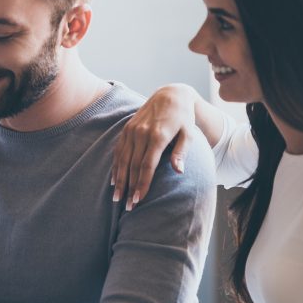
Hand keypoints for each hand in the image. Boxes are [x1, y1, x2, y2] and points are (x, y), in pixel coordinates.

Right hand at [111, 84, 196, 210]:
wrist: (170, 95)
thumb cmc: (183, 118)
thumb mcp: (188, 133)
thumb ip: (181, 152)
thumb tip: (179, 171)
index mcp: (157, 136)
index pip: (146, 166)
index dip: (142, 184)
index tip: (139, 200)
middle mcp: (141, 134)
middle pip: (132, 166)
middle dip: (129, 188)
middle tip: (128, 206)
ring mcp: (131, 131)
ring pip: (122, 160)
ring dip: (119, 180)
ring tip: (117, 198)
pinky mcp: (126, 130)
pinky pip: (118, 151)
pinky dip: (115, 167)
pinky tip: (113, 181)